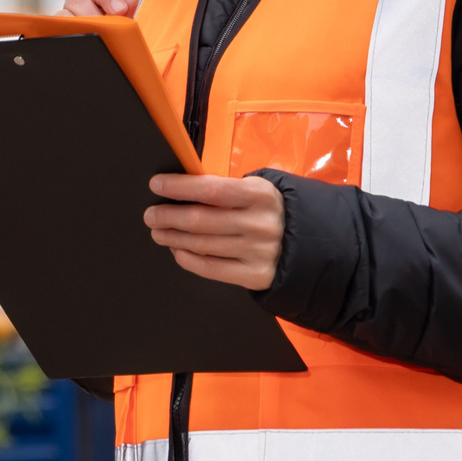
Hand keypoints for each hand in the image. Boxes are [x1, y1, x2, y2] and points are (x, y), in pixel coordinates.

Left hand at [145, 173, 284, 289]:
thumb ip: (225, 189)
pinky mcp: (255, 276)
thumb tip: (180, 189)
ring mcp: (258, 252)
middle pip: (201, 220)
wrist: (311, 243)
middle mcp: (260, 224)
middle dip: (168, 217)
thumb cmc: (270, 211)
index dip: (179, 187)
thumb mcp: (257, 191)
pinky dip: (187, 258)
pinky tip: (177, 249)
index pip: (211, 190)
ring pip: (202, 245)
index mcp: (260, 195)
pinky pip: (211, 268)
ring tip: (158, 231)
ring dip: (173, 237)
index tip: (156, 184)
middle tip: (150, 215)